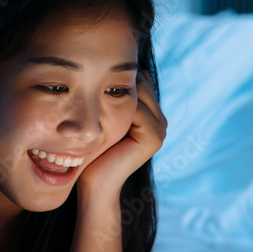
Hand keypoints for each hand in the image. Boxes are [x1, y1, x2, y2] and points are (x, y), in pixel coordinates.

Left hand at [77, 70, 166, 193]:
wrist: (93, 183)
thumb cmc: (91, 152)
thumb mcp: (102, 118)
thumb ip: (111, 97)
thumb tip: (102, 67)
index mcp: (151, 114)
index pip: (139, 79)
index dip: (117, 75)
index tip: (95, 73)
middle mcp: (160, 120)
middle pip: (142, 82)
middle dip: (117, 80)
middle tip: (92, 79)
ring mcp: (161, 129)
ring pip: (139, 92)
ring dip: (115, 92)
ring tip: (92, 92)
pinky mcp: (154, 137)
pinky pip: (136, 108)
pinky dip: (117, 107)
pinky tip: (98, 113)